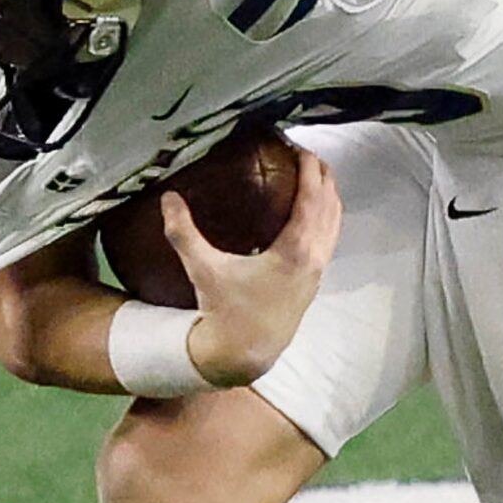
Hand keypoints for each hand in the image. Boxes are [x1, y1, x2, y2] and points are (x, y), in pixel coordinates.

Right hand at [172, 148, 339, 386]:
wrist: (243, 354)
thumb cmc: (224, 312)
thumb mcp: (203, 269)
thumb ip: (184, 232)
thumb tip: (168, 198)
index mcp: (295, 251)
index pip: (312, 198)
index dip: (309, 169)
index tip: (300, 147)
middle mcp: (314, 258)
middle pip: (331, 205)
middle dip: (323, 176)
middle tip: (306, 154)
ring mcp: (317, 272)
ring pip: (335, 223)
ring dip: (328, 196)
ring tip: (314, 176)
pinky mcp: (313, 282)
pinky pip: (329, 239)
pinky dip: (326, 218)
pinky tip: (309, 214)